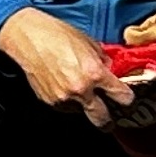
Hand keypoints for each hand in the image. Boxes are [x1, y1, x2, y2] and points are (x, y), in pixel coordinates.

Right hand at [0, 7, 136, 128]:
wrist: (28, 38)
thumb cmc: (59, 35)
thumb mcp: (89, 43)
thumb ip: (103, 62)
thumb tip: (111, 73)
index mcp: (95, 74)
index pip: (123, 97)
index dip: (127, 98)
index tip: (126, 99)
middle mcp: (81, 90)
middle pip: (103, 119)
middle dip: (109, 122)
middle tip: (110, 120)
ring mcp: (63, 99)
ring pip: (81, 113)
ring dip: (84, 107)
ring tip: (79, 92)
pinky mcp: (49, 101)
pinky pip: (65, 107)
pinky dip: (68, 102)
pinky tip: (64, 87)